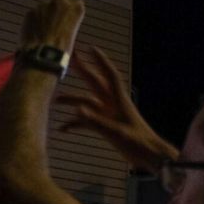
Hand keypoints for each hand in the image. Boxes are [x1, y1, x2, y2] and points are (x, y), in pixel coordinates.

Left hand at [19, 0, 84, 52]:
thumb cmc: (61, 50)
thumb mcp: (72, 34)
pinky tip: (34, 34)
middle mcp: (61, 2)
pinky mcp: (31, 12)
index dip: (68, 16)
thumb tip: (59, 23)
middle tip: (52, 29)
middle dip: (55, 14)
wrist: (43, 56)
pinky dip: (33, 22)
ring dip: (43, 17)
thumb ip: (66, 22)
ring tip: (42, 34)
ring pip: (44, 9)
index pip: (74, 6)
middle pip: (58, 4)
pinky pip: (32, 15)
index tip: (64, 25)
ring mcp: (44, 5)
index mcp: (77, 8)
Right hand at [57, 47, 175, 172]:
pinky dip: (75, 123)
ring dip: (72, 100)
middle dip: (83, 70)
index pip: (109, 75)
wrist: (149, 155)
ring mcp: (108, 113)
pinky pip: (86, 120)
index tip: (90, 48)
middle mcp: (112, 103)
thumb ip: (95, 121)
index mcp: (119, 101)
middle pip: (95, 83)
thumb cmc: (137, 143)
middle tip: (70, 58)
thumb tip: (76, 110)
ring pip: (87, 101)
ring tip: (55, 100)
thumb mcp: (116, 132)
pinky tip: (63, 129)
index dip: (100, 61)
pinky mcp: (105, 124)